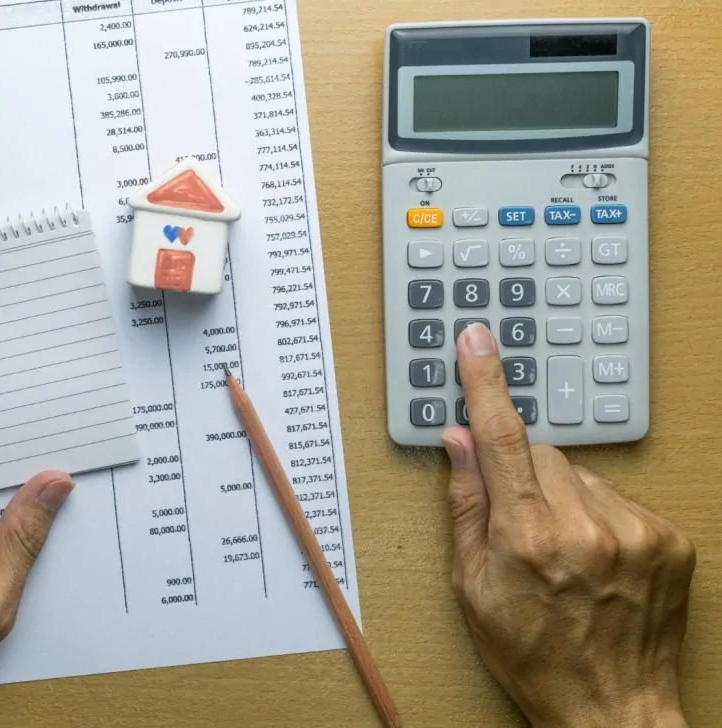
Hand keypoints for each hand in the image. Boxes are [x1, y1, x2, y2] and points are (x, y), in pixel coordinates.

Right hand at [442, 324, 695, 727]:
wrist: (611, 708)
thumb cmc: (530, 654)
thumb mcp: (471, 588)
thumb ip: (466, 505)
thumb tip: (459, 441)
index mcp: (526, 539)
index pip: (501, 439)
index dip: (486, 384)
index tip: (479, 340)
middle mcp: (585, 527)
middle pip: (541, 453)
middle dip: (522, 475)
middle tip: (521, 526)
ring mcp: (634, 531)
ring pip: (580, 473)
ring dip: (563, 497)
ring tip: (564, 551)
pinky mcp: (669, 539)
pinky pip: (619, 496)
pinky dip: (600, 515)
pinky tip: (596, 556)